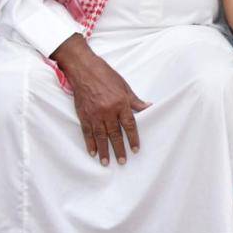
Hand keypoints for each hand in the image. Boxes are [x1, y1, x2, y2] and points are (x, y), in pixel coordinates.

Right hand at [52, 34, 150, 165]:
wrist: (84, 70)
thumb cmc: (106, 76)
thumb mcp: (125, 86)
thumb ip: (135, 101)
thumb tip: (149, 107)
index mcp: (120, 103)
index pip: (129, 125)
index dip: (133, 138)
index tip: (135, 149)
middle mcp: (108, 111)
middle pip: (115, 134)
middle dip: (119, 149)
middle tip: (122, 161)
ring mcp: (94, 114)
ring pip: (100, 136)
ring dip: (104, 150)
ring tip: (107, 162)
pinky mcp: (83, 115)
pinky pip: (87, 132)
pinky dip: (90, 143)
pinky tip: (92, 152)